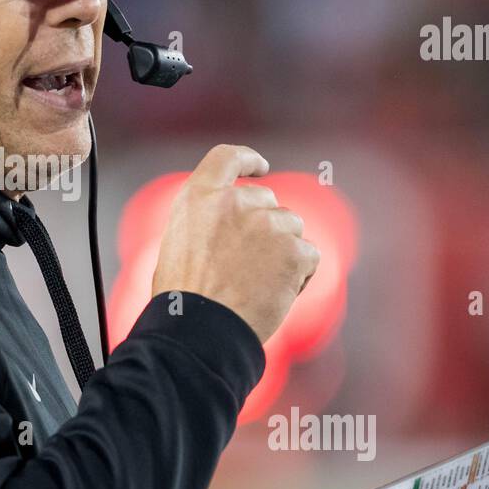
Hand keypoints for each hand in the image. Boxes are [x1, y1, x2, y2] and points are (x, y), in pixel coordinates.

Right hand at [151, 144, 319, 343]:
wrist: (200, 331)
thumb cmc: (183, 298)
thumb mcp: (179, 243)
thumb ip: (206, 221)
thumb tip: (232, 225)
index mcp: (199, 197)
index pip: (227, 157)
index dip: (247, 159)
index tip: (261, 167)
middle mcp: (234, 202)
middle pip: (267, 202)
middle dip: (266, 226)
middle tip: (248, 266)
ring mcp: (267, 224)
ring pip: (292, 228)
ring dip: (283, 251)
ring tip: (259, 284)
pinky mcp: (293, 250)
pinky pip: (309, 256)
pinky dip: (300, 275)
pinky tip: (278, 295)